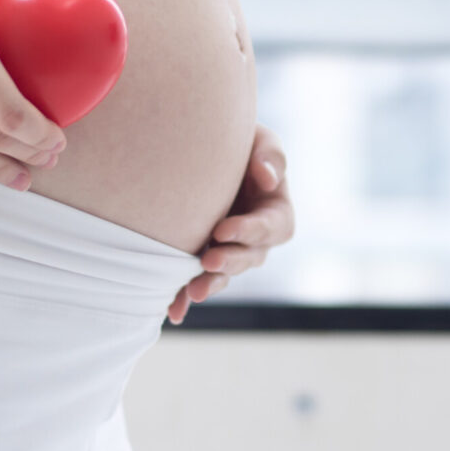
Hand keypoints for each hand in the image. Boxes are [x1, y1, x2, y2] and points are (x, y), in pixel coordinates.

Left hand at [166, 123, 292, 323]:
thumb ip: (270, 155)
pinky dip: (185, 297)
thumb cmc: (240, 140)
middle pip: (250, 258)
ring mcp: (229, 249)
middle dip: (230, 261)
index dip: (250, 231)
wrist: (202, 147)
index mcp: (275, 211)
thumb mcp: (260, 139)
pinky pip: (197, 281)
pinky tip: (173, 311)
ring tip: (193, 292)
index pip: (272, 227)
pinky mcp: (203, 256)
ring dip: (211, 284)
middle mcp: (255, 237)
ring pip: (225, 274)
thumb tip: (268, 179)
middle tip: (208, 259)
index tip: (223, 229)